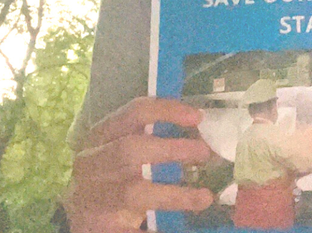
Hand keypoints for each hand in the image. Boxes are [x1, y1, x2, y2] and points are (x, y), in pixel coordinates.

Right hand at [65, 97, 214, 232]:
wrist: (84, 214)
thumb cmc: (114, 173)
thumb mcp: (126, 147)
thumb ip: (155, 137)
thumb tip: (202, 135)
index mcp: (102, 135)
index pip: (134, 112)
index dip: (167, 111)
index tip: (198, 117)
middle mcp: (93, 162)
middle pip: (130, 149)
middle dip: (172, 149)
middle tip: (204, 153)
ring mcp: (93, 196)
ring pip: (133, 193)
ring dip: (175, 195)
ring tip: (205, 197)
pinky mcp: (97, 227)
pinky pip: (129, 231)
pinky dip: (155, 232)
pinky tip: (179, 231)